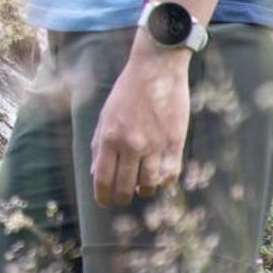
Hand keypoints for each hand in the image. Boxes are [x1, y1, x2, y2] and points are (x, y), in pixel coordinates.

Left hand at [90, 39, 191, 206]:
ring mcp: (154, 145)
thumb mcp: (105, 115)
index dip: (103, 196)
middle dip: (122, 197)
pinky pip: (170, 175)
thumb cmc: (128, 92)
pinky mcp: (175, 143)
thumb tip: (96, 173)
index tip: (104, 202)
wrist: (156, 70)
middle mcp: (131, 145)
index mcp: (109, 137)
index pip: (103, 179)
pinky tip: (159, 176)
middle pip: (125, 187)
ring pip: (149, 184)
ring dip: (144, 189)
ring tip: (141, 185)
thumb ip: (99, 144)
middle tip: (123, 197)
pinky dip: (164, 181)